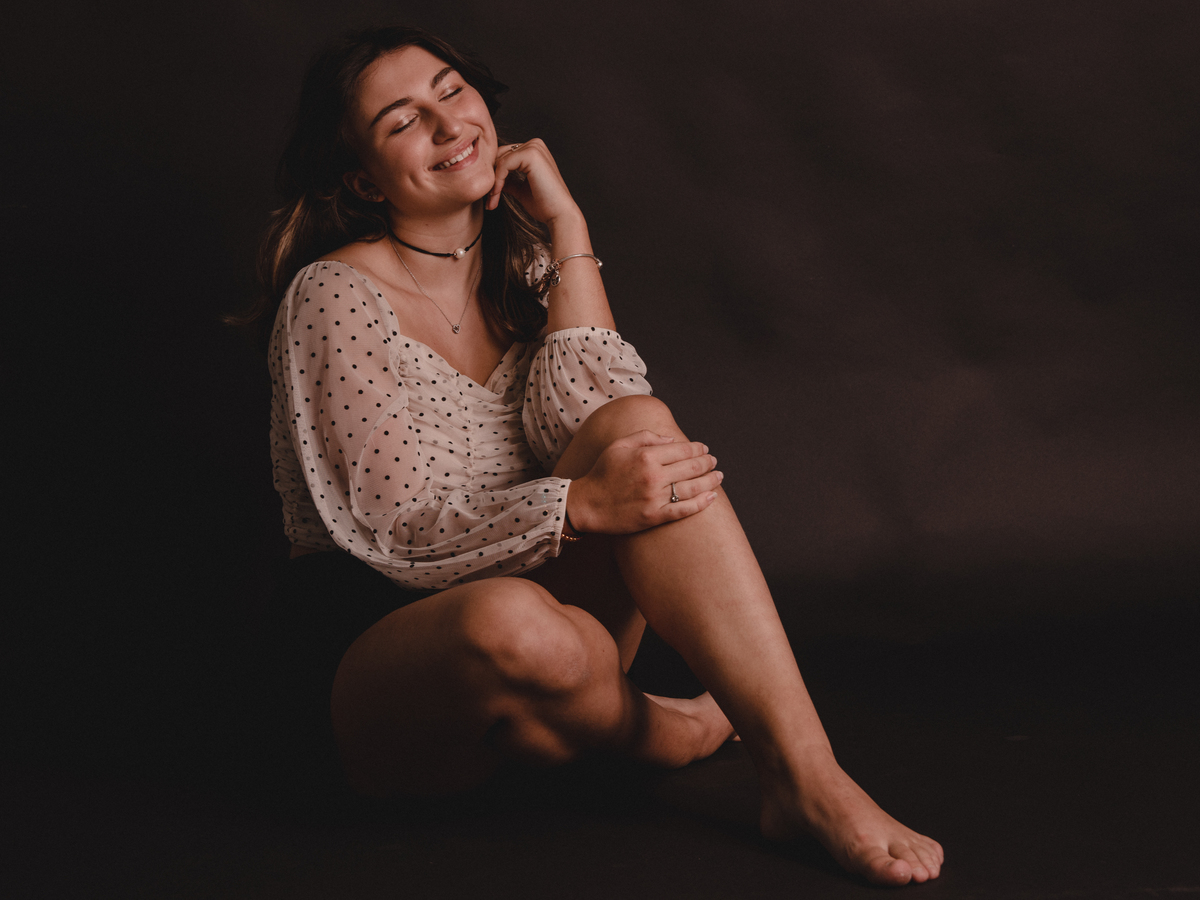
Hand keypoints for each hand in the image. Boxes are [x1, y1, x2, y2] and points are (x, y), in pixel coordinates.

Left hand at [487, 139, 581, 226]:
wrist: (560, 214)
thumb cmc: (545, 205)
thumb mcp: (522, 190)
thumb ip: (509, 181)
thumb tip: (495, 180)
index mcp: (534, 150)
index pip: (504, 155)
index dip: (495, 175)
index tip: (490, 197)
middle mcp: (535, 144)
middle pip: (500, 155)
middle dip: (491, 177)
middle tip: (488, 200)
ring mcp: (534, 147)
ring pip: (500, 160)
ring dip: (493, 182)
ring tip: (492, 200)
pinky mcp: (531, 154)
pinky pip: (504, 164)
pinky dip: (497, 181)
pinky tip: (497, 195)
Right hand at [567, 431, 722, 534]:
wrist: (587, 504)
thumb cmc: (602, 472)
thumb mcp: (619, 446)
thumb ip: (646, 437)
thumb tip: (672, 439)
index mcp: (646, 456)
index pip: (682, 449)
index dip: (697, 448)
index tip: (704, 448)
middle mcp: (653, 476)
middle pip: (691, 467)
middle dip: (707, 462)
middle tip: (714, 461)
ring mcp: (655, 498)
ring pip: (692, 487)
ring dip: (710, 480)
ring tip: (719, 476)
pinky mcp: (654, 516)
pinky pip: (683, 509)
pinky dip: (701, 503)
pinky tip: (712, 497)